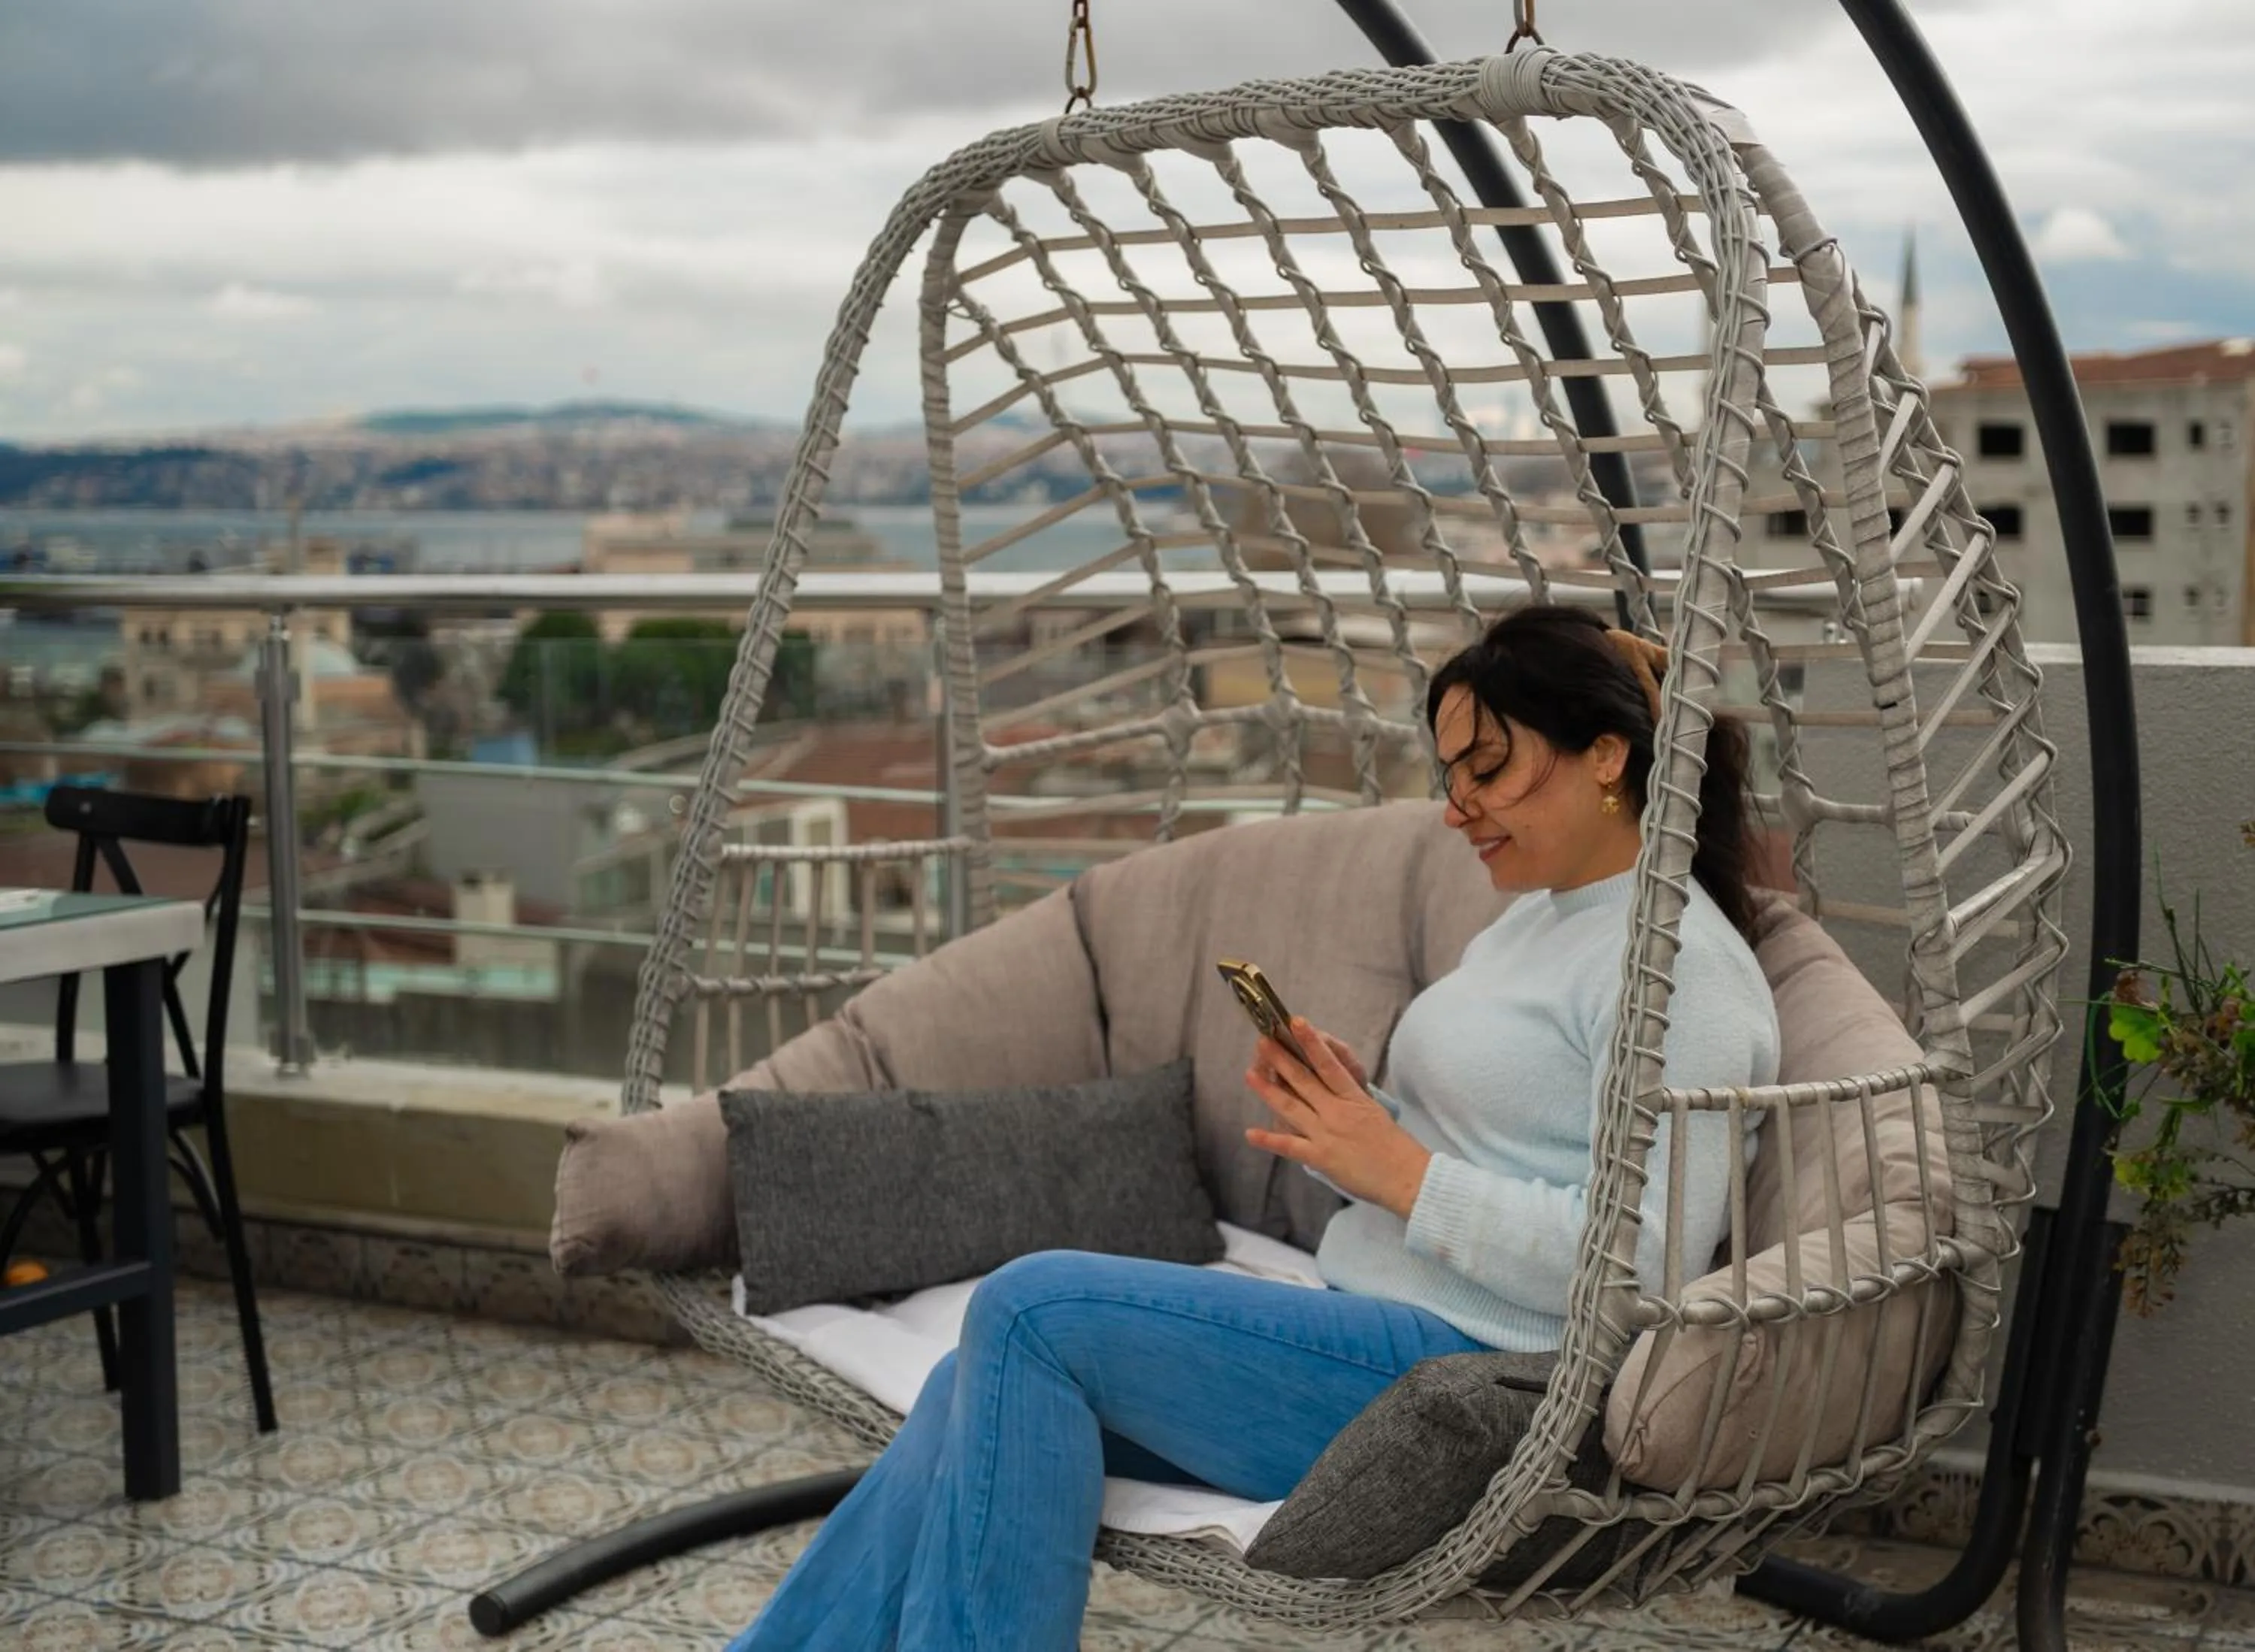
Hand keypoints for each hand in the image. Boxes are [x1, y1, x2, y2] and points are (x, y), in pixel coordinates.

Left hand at [1244, 1017, 1431, 1219]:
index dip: (1311, 1042)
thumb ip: (1349, 1098)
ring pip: (1291, 1108)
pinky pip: (1289, 1147)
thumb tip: (1329, 1083)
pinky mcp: (1321, 1158)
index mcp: (1354, 1098)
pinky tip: (1250, 1133)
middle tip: (1263, 1041)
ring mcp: (1327, 1134)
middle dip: (1281, 1059)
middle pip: (1304, 1080)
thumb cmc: (1395, 1145)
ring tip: (1250, 1074)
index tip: (1296, 1023)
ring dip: (1268, 1090)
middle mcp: (1337, 1112)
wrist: (1406, 1176)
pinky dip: (1269, 1140)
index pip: (1329, 1064)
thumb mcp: (1373, 1112)